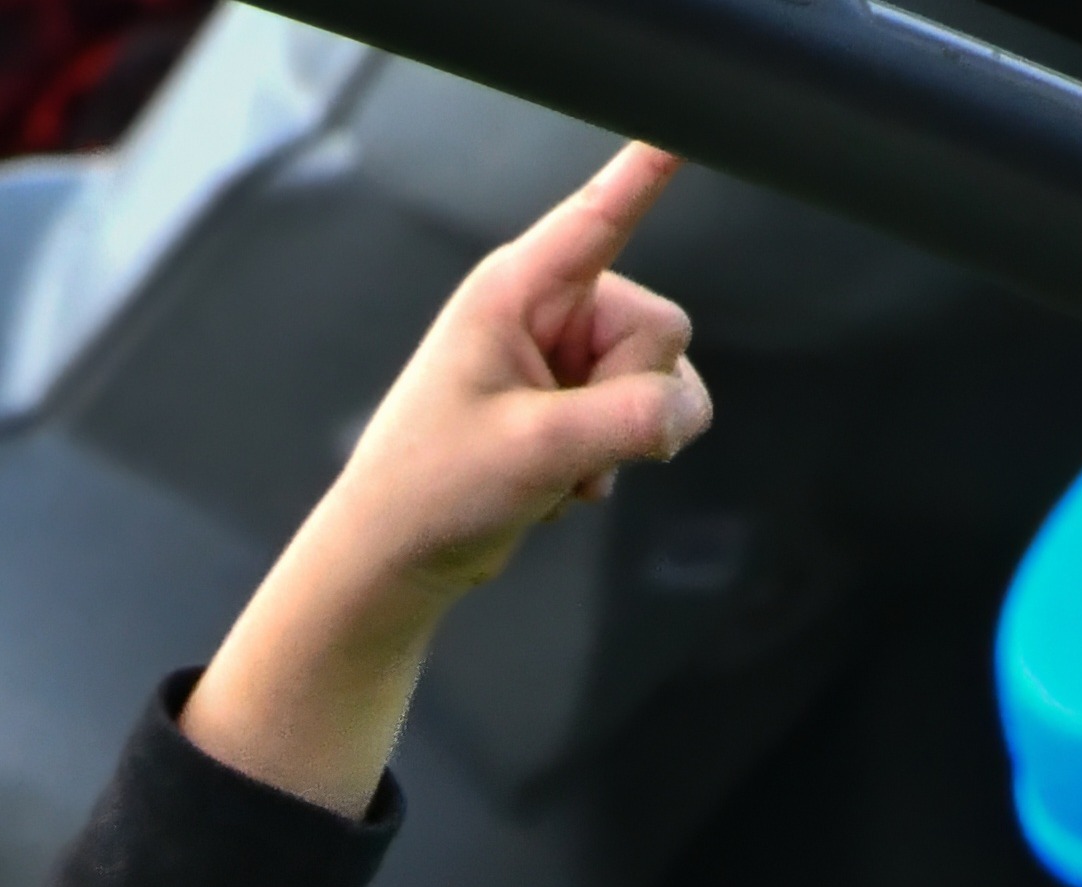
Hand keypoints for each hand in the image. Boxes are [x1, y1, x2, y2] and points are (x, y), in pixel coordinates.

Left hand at [182, 142, 712, 816]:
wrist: (395, 559)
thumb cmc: (429, 491)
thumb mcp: (535, 451)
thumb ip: (628, 420)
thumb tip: (686, 410)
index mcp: (518, 291)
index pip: (602, 214)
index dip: (647, 172)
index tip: (681, 131)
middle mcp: (546, 312)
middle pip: (659, 330)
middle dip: (629, 399)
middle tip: (564, 447)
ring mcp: (562, 362)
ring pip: (658, 382)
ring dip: (618, 441)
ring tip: (551, 470)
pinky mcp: (571, 408)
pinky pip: (640, 422)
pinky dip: (606, 462)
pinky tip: (555, 483)